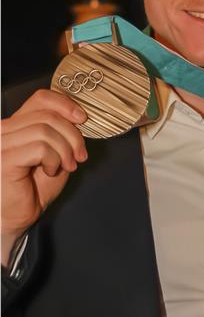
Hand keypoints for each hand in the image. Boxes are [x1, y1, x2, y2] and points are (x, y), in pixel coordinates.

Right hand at [1, 89, 87, 265]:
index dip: (66, 104)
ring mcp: (1, 143)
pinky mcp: (4, 159)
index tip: (82, 119)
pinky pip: (40, 148)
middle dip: (73, 135)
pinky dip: (54, 159)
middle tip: (79, 156)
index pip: (41, 98)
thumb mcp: (54, 154)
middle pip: (48, 115)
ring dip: (65, 150)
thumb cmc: (32, 189)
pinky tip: (50, 171)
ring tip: (66, 166)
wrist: (15, 218)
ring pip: (46, 130)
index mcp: (15, 124)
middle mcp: (4, 130)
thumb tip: (78, 118)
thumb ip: (61, 134)